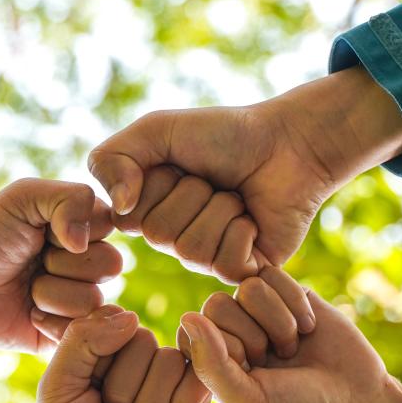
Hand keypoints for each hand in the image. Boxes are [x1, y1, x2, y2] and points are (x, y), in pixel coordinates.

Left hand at [0, 179, 121, 351]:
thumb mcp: (25, 198)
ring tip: (25, 289)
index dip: (75, 231)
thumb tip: (87, 242)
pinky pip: (82, 333)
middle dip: (63, 264)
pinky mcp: (66, 334)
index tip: (42, 231)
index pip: (110, 227)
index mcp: (83, 227)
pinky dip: (49, 322)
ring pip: (93, 301)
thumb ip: (70, 198)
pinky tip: (27, 313)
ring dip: (51, 294)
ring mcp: (79, 300)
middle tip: (30, 262)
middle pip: (110, 265)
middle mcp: (87, 264)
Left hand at [10, 307, 210, 402]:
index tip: (83, 398)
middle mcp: (132, 370)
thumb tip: (131, 315)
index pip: (111, 323)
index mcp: (95, 359)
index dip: (99, 357)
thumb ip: (83, 340)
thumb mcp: (58, 390)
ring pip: (172, 361)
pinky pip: (202, 382)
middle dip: (123, 387)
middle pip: (143, 340)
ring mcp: (166, 391)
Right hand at [89, 67, 401, 280]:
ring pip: (191, 249)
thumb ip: (112, 158)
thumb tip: (116, 209)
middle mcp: (171, 239)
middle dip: (192, 193)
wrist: (289, 142)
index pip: (127, 215)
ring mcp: (206, 259)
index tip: (178, 164)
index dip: (155, 183)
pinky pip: (225, 264)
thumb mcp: (158, 129)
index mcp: (147, 208)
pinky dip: (243, 231)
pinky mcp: (241, 272)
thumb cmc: (225, 134)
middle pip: (158, 234)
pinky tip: (254, 217)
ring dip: (221, 209)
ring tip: (236, 195)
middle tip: (214, 178)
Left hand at [179, 268, 401, 402]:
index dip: (230, 351)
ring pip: (249, 286)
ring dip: (279, 321)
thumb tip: (187, 317)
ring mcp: (257, 309)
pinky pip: (274, 274)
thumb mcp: (250, 401)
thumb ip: (211, 366)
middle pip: (217, 303)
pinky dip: (295, 303)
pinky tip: (309, 328)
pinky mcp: (287, 291)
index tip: (255, 376)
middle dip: (255, 335)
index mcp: (210, 361)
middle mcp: (229, 331)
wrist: (357, 401)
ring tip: (293, 347)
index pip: (194, 331)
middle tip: (278, 361)